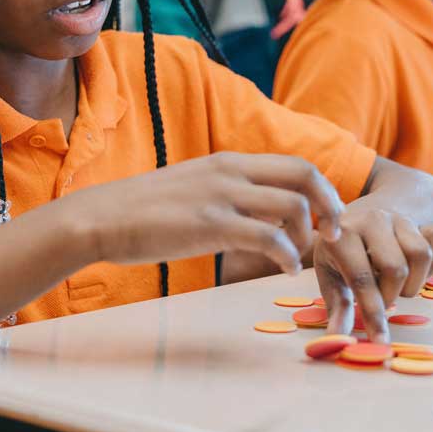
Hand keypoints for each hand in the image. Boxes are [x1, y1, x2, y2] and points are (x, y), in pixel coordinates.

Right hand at [79, 152, 346, 274]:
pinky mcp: (210, 225)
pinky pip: (268, 237)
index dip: (323, 190)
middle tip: (332, 235)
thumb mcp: (193, 188)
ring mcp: (221, 196)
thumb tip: (256, 214)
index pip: (296, 164)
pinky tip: (284, 269)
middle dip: (330, 206)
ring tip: (298, 257)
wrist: (100, 218)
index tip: (328, 217)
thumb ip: (227, 193)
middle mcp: (230, 171)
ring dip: (307, 236)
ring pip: (293, 207)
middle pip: (305, 176)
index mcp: (229, 162)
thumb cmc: (142, 211)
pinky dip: (287, 255)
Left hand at [314, 201, 432, 341]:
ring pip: (421, 255)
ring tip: (399, 284)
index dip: (373, 314)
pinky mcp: (420, 218)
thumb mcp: (331, 274)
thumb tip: (337, 338)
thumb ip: (337, 307)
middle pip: (396, 269)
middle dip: (393, 295)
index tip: (380, 341)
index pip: (361, 280)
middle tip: (384, 298)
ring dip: (415, 281)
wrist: (365, 214)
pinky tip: (417, 269)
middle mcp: (370, 220)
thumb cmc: (343, 252)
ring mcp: (397, 218)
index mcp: (342, 236)